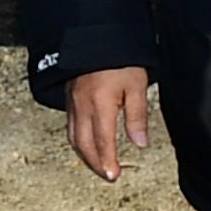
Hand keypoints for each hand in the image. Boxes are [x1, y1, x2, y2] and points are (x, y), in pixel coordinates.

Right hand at [65, 66, 152, 183]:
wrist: (96, 35)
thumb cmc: (120, 58)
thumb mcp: (136, 84)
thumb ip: (137, 116)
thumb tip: (140, 144)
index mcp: (100, 104)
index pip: (102, 141)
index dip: (107, 161)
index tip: (114, 176)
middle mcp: (82, 106)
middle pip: (84, 144)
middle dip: (95, 163)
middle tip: (108, 175)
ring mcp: (73, 102)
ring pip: (74, 137)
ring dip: (85, 155)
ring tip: (98, 164)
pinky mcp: (69, 97)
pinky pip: (70, 125)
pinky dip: (78, 140)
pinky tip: (86, 143)